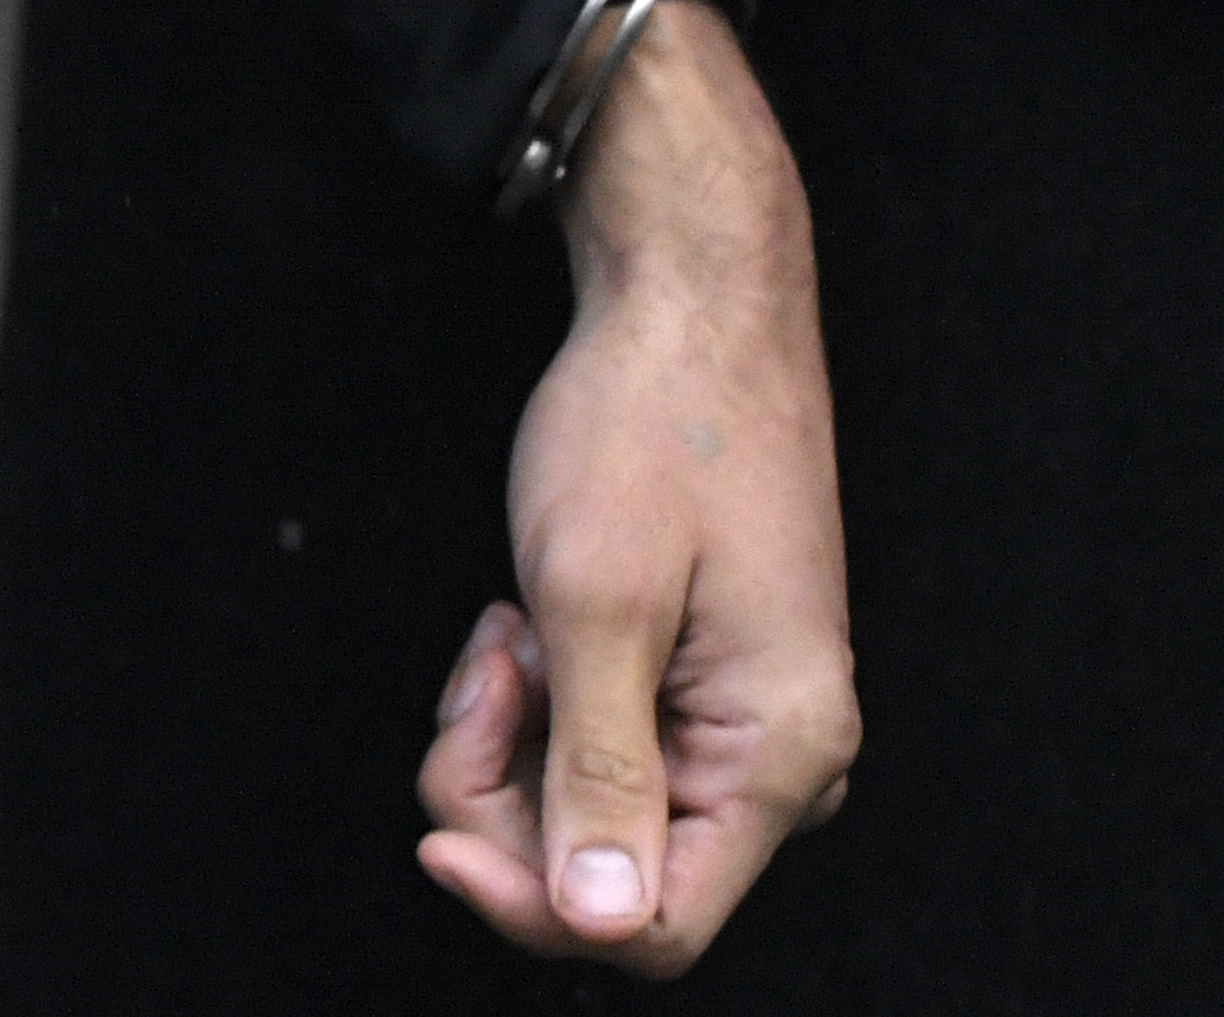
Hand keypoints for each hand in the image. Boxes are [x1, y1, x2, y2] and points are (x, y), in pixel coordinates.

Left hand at [420, 5, 855, 969]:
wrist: (691, 298)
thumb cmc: (652, 426)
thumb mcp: (596, 603)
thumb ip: (596, 775)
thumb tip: (603, 924)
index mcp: (780, 755)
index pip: (657, 926)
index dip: (534, 902)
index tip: (441, 833)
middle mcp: (782, 758)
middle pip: (612, 873)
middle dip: (511, 796)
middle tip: (484, 673)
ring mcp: (744, 719)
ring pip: (593, 808)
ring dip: (517, 738)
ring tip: (510, 624)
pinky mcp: (705, 681)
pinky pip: (602, 745)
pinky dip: (541, 700)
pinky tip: (529, 620)